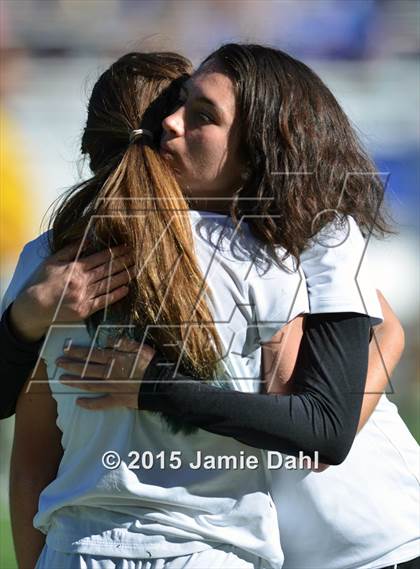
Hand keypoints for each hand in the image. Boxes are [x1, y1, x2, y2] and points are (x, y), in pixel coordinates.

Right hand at [10, 242, 134, 341]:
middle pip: (108, 269)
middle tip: (137, 255)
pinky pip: (104, 301)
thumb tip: (86, 238)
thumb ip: (71, 249)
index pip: (101, 257)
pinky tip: (126, 289)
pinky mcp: (85, 309)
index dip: (116, 252)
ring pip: (109, 283)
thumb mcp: (53, 260)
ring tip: (135, 269)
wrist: (34, 306)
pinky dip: (116, 294)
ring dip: (124, 276)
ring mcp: (84, 296)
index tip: (126, 247)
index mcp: (75, 268)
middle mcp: (82, 281)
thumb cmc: (43, 281)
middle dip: (124, 261)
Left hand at [56, 338, 155, 409]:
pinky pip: (101, 403)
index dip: (78, 352)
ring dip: (74, 382)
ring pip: (89, 384)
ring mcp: (112, 387)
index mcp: (115, 359)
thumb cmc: (152, 364)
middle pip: (87, 369)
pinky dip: (89, 404)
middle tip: (58, 363)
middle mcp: (110, 373)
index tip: (65, 349)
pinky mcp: (118, 400)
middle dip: (71, 365)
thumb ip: (124, 342)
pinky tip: (78, 403)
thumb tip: (109, 338)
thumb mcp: (140, 347)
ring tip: (61, 379)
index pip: (92, 354)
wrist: (161, 384)